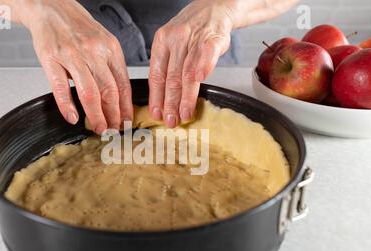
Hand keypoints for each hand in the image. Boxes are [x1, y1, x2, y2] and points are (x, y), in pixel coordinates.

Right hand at [24, 0, 132, 133]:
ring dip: (95, 115)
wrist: (50, 7)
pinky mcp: (51, 58)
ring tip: (98, 128)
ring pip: (89, 92)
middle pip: (109, 91)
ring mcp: (72, 55)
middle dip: (113, 115)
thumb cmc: (78, 28)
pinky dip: (67, 105)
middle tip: (113, 130)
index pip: (123, 84)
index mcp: (110, 49)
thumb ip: (110, 67)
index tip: (126, 122)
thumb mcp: (102, 42)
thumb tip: (118, 98)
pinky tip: (72, 117)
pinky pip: (61, 86)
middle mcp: (94, 52)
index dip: (125, 107)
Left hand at [148, 0, 234, 126]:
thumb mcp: (171, 44)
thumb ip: (166, 68)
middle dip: (170, 103)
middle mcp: (175, 40)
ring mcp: (194, 39)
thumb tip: (162, 100)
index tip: (156, 114)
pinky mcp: (213, 38)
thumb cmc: (191, 31)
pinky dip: (204, 67)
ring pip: (187, 72)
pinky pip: (207, 54)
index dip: (156, 97)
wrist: (214, 7)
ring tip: (185, 114)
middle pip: (171, 77)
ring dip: (186, 96)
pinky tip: (200, 80)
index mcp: (161, 42)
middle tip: (170, 121)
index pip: (156, 75)